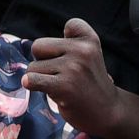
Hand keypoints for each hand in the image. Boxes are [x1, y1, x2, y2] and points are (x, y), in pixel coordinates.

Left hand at [23, 18, 120, 136]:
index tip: (73, 57)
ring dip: (41, 79)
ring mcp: (73, 68)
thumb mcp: (88, 56)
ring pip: (33, 67)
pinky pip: (32, 79)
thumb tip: (29, 46)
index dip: (65, 40)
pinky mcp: (64, 86)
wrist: (109, 113)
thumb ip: (67, 44)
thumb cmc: (90, 83)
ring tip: (61, 86)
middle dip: (44, 61)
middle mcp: (82, 50)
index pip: (70, 25)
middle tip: (61, 75)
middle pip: (39, 46)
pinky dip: (30, 84)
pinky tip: (39, 88)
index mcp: (90, 40)